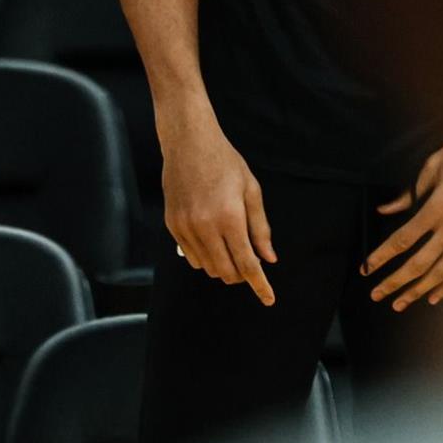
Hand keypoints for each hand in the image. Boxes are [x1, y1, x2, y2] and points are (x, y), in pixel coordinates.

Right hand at [161, 114, 276, 305]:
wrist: (189, 143)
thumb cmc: (224, 161)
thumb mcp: (251, 190)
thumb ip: (260, 227)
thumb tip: (268, 258)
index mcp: (230, 217)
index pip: (247, 264)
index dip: (260, 285)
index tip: (269, 298)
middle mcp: (205, 227)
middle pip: (226, 272)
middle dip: (242, 275)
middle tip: (251, 261)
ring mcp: (186, 228)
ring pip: (208, 268)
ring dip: (223, 266)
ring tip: (231, 246)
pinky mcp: (173, 226)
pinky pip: (191, 257)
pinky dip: (206, 258)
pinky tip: (212, 241)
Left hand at [362, 121, 442, 312]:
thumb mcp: (433, 165)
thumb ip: (409, 194)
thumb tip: (384, 211)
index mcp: (440, 205)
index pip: (404, 239)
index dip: (382, 256)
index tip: (366, 269)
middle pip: (420, 263)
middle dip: (395, 282)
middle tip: (376, 295)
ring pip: (442, 272)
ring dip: (418, 291)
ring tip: (399, 304)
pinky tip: (433, 297)